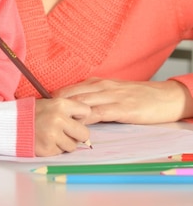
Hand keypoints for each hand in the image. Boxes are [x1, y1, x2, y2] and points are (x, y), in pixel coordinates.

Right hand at [34, 97, 91, 155]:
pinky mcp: (48, 149)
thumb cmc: (31, 113)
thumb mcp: (49, 103)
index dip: (80, 117)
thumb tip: (87, 120)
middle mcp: (58, 119)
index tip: (73, 119)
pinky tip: (45, 141)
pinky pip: (61, 153)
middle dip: (77, 135)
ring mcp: (53, 135)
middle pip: (84, 133)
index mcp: (60, 104)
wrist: (10, 124)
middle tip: (66, 132)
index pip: (86, 111)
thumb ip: (67, 110)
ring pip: (73, 146)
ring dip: (65, 144)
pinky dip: (55, 149)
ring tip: (52, 136)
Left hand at [54, 77, 192, 124]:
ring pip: (83, 102)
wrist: (164, 97)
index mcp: (99, 83)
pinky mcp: (122, 109)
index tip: (41, 107)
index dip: (55, 98)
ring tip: (53, 120)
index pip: (71, 89)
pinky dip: (87, 118)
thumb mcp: (113, 91)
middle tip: (41, 115)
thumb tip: (76, 107)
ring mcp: (112, 97)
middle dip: (55, 105)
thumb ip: (96, 97)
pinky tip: (78, 123)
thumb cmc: (138, 96)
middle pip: (72, 94)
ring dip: (67, 112)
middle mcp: (102, 87)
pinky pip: (100, 112)